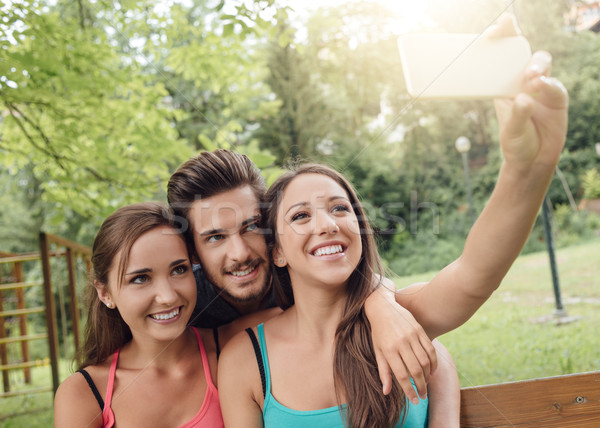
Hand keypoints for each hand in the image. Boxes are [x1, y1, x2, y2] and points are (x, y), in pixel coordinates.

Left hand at [365, 283, 436, 403]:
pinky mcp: (419, 330)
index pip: (402, 375)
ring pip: (425, 361)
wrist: (383, 308)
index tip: (415, 400)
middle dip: (421, 386)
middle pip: (416, 370)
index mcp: (389, 350)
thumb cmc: (378, 332)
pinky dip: (433, 362)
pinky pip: (430, 349)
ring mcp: (411, 336)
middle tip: (423, 395)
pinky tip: (432, 371)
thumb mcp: (378, 351)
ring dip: (428, 376)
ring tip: (426, 383)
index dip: (409, 390)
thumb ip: (383, 371)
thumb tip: (386, 392)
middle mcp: (401, 343)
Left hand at [489, 15, 567, 171]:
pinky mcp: (557, 98)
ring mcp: (541, 88)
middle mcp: (521, 83)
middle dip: (516, 37)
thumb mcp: (511, 132)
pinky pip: (555, 85)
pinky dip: (549, 84)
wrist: (533, 161)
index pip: (501, 58)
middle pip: (521, 52)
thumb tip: (524, 99)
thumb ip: (518, 115)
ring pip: (541, 63)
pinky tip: (542, 87)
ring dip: (535, 65)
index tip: (496, 28)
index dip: (500, 39)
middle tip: (509, 31)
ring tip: (530, 77)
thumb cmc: (515, 144)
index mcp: (502, 87)